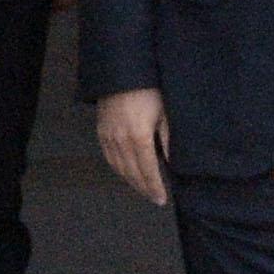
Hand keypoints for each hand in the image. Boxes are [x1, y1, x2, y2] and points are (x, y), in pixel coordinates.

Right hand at [95, 88, 171, 206]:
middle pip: (132, 173)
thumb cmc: (150, 91)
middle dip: (144, 188)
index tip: (161, 199)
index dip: (154, 187)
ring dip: (131, 182)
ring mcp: (108, 137)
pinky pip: (109, 158)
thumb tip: (172, 163)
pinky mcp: (101, 132)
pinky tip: (126, 174)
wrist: (122, 74)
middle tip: (155, 198)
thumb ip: (168, 141)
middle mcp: (121, 141)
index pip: (148, 171)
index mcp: (139, 138)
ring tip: (143, 189)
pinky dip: (118, 170)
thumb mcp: (165, 114)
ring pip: (119, 168)